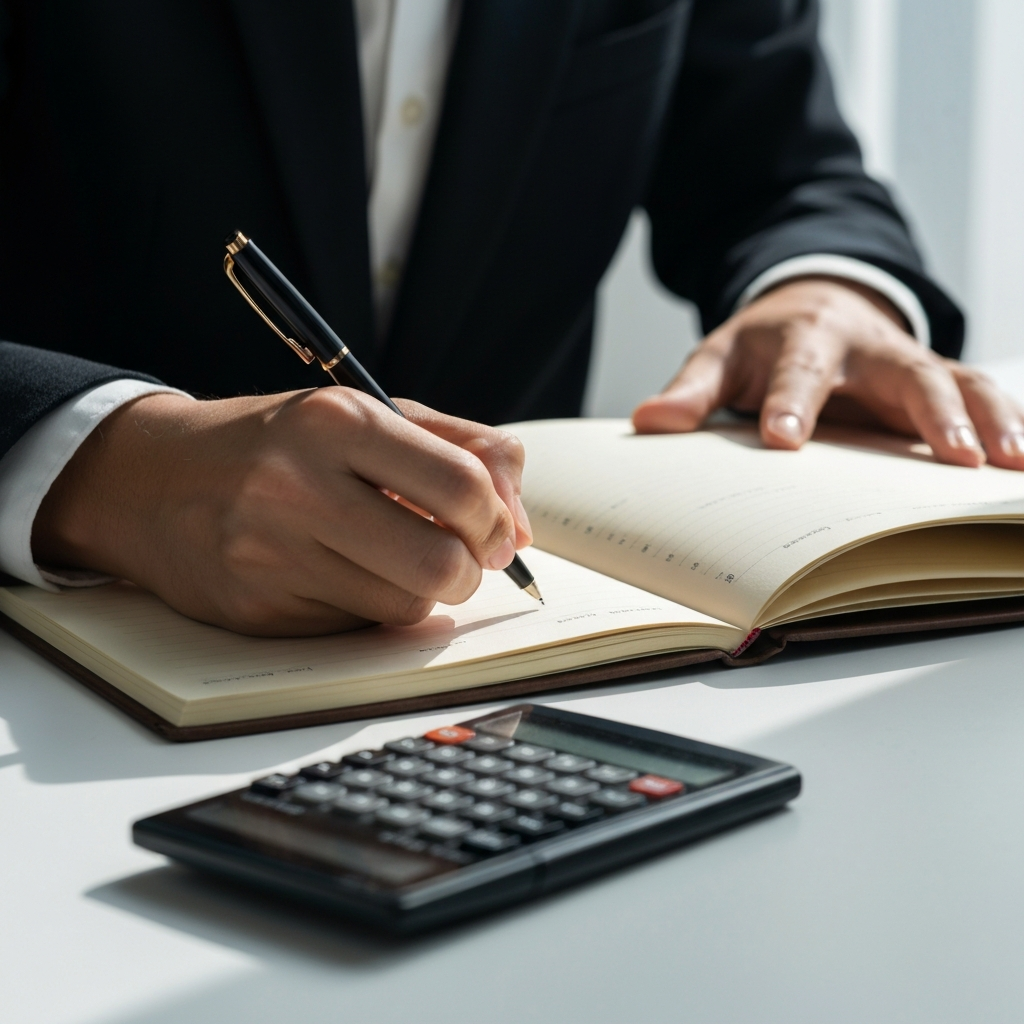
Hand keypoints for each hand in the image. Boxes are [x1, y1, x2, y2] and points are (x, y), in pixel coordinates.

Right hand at [32, 388, 531, 635]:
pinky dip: (368, 608)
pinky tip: (339, 575)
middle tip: (458, 560)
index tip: (497, 532)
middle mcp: (299, 485)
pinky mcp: (256, 609)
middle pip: (440, 563)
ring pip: (404, 607)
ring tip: (392, 559)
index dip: (498, 521)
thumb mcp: (367, 414)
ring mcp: (271, 554)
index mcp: (337, 421)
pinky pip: (355, 629)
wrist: (152, 479)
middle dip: (469, 572)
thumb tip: (520, 525)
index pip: (460, 486)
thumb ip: (460, 448)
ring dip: (419, 592)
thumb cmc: (280, 443)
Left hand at [632, 277, 1023, 469]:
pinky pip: (978, 396)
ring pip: (960, 382)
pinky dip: (1006, 423)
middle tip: (955, 455)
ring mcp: (907, 362)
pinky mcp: (934, 380)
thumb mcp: (719, 360)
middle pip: (907, 372)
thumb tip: (649, 421)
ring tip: (1011, 465)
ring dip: (990, 420)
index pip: (799, 372)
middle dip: (933, 411)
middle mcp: (866, 347)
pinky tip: (1022, 463)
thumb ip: (691, 392)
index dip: (792, 403)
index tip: (784, 439)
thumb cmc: (762, 345)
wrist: (810, 304)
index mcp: (805, 339)